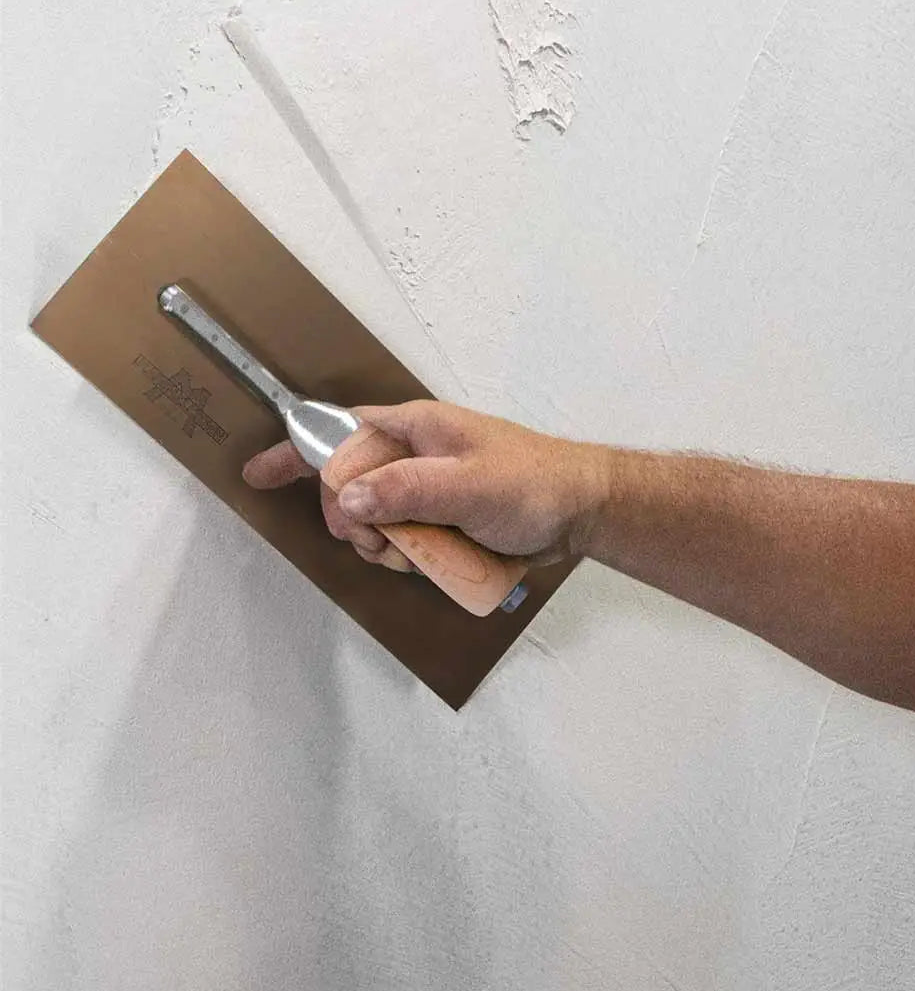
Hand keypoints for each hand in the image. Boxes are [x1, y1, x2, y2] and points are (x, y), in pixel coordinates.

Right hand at [242, 399, 610, 569]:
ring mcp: (425, 488)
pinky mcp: (439, 517)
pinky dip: (406, 556)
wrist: (580, 511)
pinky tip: (430, 562)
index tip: (257, 475)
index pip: (338, 434)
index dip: (297, 453)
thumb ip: (407, 490)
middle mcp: (413, 454)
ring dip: (384, 545)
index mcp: (414, 428)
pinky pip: (401, 539)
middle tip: (382, 543)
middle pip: (347, 488)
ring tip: (418, 554)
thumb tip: (348, 499)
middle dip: (354, 521)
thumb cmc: (533, 483)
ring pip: (373, 521)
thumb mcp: (468, 486)